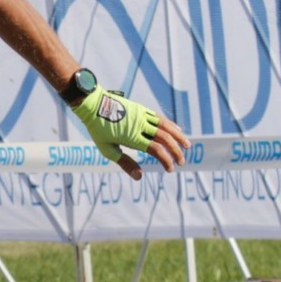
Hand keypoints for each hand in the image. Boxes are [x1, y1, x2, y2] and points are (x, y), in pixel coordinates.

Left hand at [72, 86, 190, 179]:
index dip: (166, 160)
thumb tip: (139, 176)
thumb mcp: (107, 149)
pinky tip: (177, 130)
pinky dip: (170, 125)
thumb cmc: (97, 129)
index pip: (155, 150)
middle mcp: (140, 125)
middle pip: (164, 138)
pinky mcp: (141, 109)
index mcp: (132, 137)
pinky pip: (159, 118)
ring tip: (187, 146)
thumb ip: (124, 162)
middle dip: (176, 151)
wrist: (93, 104)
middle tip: (182, 161)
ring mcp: (142, 116)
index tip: (171, 169)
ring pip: (165, 126)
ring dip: (178, 136)